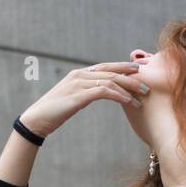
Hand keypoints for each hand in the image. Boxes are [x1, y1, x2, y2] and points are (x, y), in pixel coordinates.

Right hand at [19, 61, 149, 136]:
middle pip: (111, 72)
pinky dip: (118, 96)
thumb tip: (99, 94)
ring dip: (128, 89)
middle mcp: (80, 75)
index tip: (139, 71)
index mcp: (80, 74)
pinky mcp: (79, 96)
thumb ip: (87, 93)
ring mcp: (79, 84)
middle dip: (131, 78)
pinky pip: (103, 92)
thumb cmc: (55, 112)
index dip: (123, 67)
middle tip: (147, 86)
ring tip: (142, 98)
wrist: (38, 119)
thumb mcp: (74, 100)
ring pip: (109, 81)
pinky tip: (128, 102)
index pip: (105, 67)